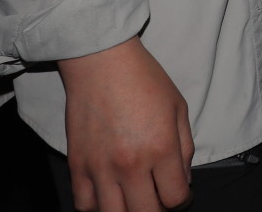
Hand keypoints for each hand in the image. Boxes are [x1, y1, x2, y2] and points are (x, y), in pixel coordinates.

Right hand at [56, 36, 193, 211]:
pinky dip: (98, 206)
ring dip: (128, 211)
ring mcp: (100, 168)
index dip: (182, 201)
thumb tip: (182, 182)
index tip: (180, 195)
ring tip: (134, 198)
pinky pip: (84, 205)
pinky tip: (109, 194)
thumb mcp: (178, 109)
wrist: (102, 63)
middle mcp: (130, 164)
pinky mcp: (76, 166)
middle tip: (158, 197)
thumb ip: (185, 150)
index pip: (175, 199)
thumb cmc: (145, 80)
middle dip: (158, 209)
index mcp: (161, 148)